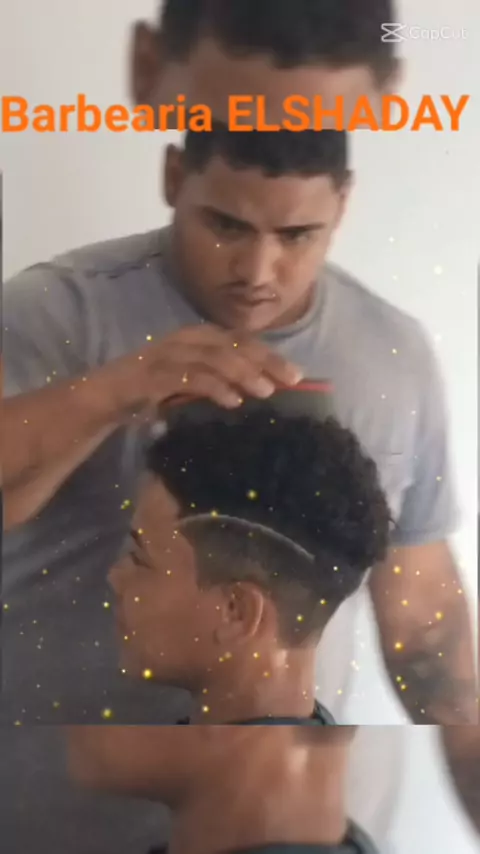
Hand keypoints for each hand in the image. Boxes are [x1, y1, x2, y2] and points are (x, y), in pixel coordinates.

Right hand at [107, 324, 303, 415]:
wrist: (105, 394)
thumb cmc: (153, 389)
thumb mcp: (192, 382)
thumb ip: (220, 380)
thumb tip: (263, 392)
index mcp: (198, 338)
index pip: (242, 341)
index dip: (271, 355)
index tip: (298, 375)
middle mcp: (186, 340)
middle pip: (234, 345)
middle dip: (266, 361)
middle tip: (292, 380)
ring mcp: (169, 355)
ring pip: (215, 358)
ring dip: (244, 373)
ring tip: (267, 391)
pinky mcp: (154, 375)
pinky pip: (190, 378)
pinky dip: (214, 387)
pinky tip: (233, 401)